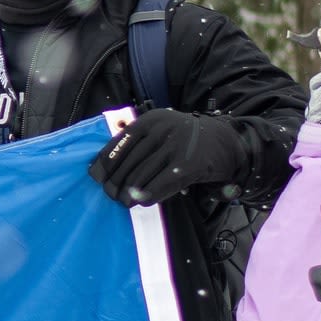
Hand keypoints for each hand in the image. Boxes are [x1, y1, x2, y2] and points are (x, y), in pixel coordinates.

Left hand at [91, 109, 251, 207]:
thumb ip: (138, 143)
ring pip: (142, 175)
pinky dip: (148, 195)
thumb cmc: (185, 141)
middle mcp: (162, 129)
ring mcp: (177, 146)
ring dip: (129, 192)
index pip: (120, 142)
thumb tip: (104, 168)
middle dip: (116, 182)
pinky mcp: (189, 165)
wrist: (225, 141)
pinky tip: (143, 201)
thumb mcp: (161, 130)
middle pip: (129, 162)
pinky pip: (161, 184)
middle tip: (111, 195)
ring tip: (124, 201)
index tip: (96, 177)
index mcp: (151, 120)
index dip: (105, 162)